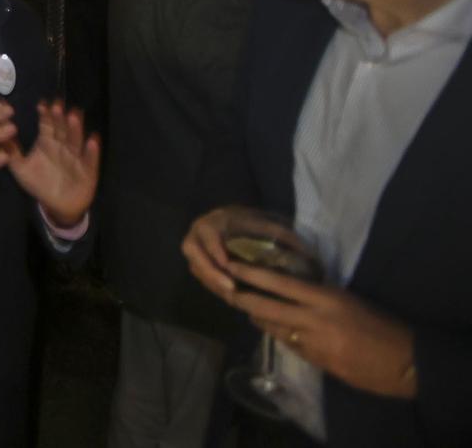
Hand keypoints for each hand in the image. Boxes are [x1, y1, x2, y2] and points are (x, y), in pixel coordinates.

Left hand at [3, 99, 98, 228]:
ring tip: (73, 116)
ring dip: (75, 128)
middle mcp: (62, 145)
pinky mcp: (88, 170)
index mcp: (47, 142)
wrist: (57, 205)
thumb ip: (10, 152)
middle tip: (57, 105)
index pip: (46, 124)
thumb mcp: (20, 168)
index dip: (45, 114)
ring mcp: (76, 156)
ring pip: (75, 140)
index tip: (42, 104)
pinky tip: (92, 140)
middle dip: (59, 117)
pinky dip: (91, 151)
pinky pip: (90, 160)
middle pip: (61, 128)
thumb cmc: (39, 183)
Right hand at [182, 205, 299, 298]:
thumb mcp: (269, 225)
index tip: (228, 266)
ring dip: (210, 281)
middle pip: (191, 250)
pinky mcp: (199, 259)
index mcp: (216, 219)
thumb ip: (284, 237)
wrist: (241, 222)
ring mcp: (197, 245)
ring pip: (194, 264)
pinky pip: (199, 272)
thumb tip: (306, 254)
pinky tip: (229, 294)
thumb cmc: (256, 224)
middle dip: (209, 271)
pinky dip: (211, 284)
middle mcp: (200, 231)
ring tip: (231, 297)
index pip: (208, 233)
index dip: (214, 250)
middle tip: (229, 288)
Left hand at [231, 264, 418, 398]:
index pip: (280, 283)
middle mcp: (314, 319)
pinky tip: (275, 330)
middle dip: (243, 300)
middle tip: (226, 292)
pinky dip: (280, 335)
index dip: (253, 275)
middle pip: (267, 307)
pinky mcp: (315, 362)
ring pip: (274, 328)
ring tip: (247, 309)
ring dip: (259, 319)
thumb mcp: (348, 299)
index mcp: (325, 298)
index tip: (232, 267)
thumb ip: (318, 296)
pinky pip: (289, 345)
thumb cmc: (380, 323)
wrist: (403, 361)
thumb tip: (292, 290)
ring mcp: (313, 343)